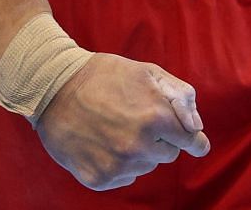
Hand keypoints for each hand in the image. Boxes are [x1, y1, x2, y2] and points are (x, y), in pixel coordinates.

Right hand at [35, 52, 210, 190]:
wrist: (53, 87)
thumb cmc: (104, 75)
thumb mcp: (147, 72)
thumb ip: (180, 97)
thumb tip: (197, 127)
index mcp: (155, 117)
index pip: (190, 141)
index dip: (194, 140)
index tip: (197, 144)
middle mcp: (138, 146)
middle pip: (168, 154)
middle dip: (160, 139)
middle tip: (137, 119)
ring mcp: (117, 165)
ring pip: (146, 166)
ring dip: (139, 152)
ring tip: (116, 128)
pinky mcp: (98, 179)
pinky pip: (124, 177)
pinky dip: (119, 164)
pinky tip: (103, 142)